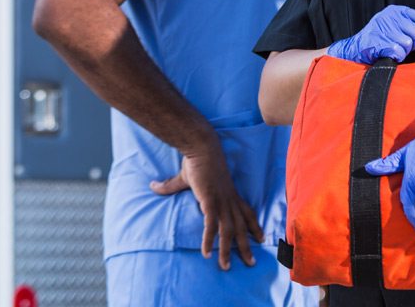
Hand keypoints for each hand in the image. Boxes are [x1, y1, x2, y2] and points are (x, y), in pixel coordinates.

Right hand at [150, 136, 263, 269]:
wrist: (201, 148)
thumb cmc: (197, 160)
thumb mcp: (186, 177)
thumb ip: (170, 186)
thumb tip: (153, 185)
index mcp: (229, 194)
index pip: (247, 212)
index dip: (254, 226)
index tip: (261, 238)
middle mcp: (229, 200)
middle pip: (242, 227)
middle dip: (247, 246)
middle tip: (251, 263)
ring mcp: (221, 201)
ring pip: (228, 231)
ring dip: (228, 250)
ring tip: (226, 266)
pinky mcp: (210, 201)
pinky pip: (212, 225)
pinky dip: (209, 240)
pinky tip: (206, 253)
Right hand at [326, 5, 414, 63]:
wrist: (356, 48)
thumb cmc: (380, 37)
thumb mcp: (397, 24)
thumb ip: (414, 21)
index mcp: (397, 11)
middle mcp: (390, 17)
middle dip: (414, 45)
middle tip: (406, 48)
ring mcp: (383, 28)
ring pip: (408, 43)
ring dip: (404, 51)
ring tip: (395, 50)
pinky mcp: (378, 41)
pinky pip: (399, 52)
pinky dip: (397, 57)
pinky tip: (390, 54)